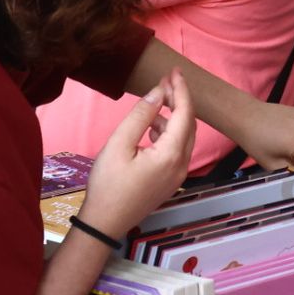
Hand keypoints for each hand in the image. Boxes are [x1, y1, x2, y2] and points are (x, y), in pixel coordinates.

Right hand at [80, 70, 195, 239]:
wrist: (104, 223)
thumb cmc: (107, 184)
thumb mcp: (118, 144)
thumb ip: (140, 116)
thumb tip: (157, 93)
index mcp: (170, 155)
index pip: (185, 113)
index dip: (181, 89)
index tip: (174, 71)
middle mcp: (181, 165)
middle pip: (189, 125)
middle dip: (179, 101)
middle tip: (164, 82)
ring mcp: (178, 175)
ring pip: (184, 137)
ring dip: (173, 117)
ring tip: (153, 104)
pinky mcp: (170, 181)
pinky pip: (177, 150)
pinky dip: (168, 134)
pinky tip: (151, 128)